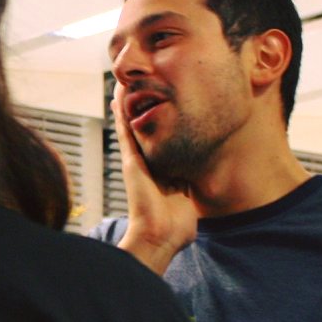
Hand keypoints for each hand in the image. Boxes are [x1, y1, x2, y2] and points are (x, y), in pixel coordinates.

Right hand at [113, 88, 196, 273]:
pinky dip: (121, 114)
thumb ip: (191, 188)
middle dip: (142, 110)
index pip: (163, 144)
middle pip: (144, 131)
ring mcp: (137, 163)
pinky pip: (125, 133)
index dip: (163, 125)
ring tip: (124, 84)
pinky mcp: (130, 162)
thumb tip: (203, 183)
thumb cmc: (176, 228)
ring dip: (127, 106)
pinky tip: (118, 97)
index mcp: (163, 174)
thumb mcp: (189, 201)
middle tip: (140, 86)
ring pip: (131, 127)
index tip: (164, 107)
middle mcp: (148, 166)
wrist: (160, 237)